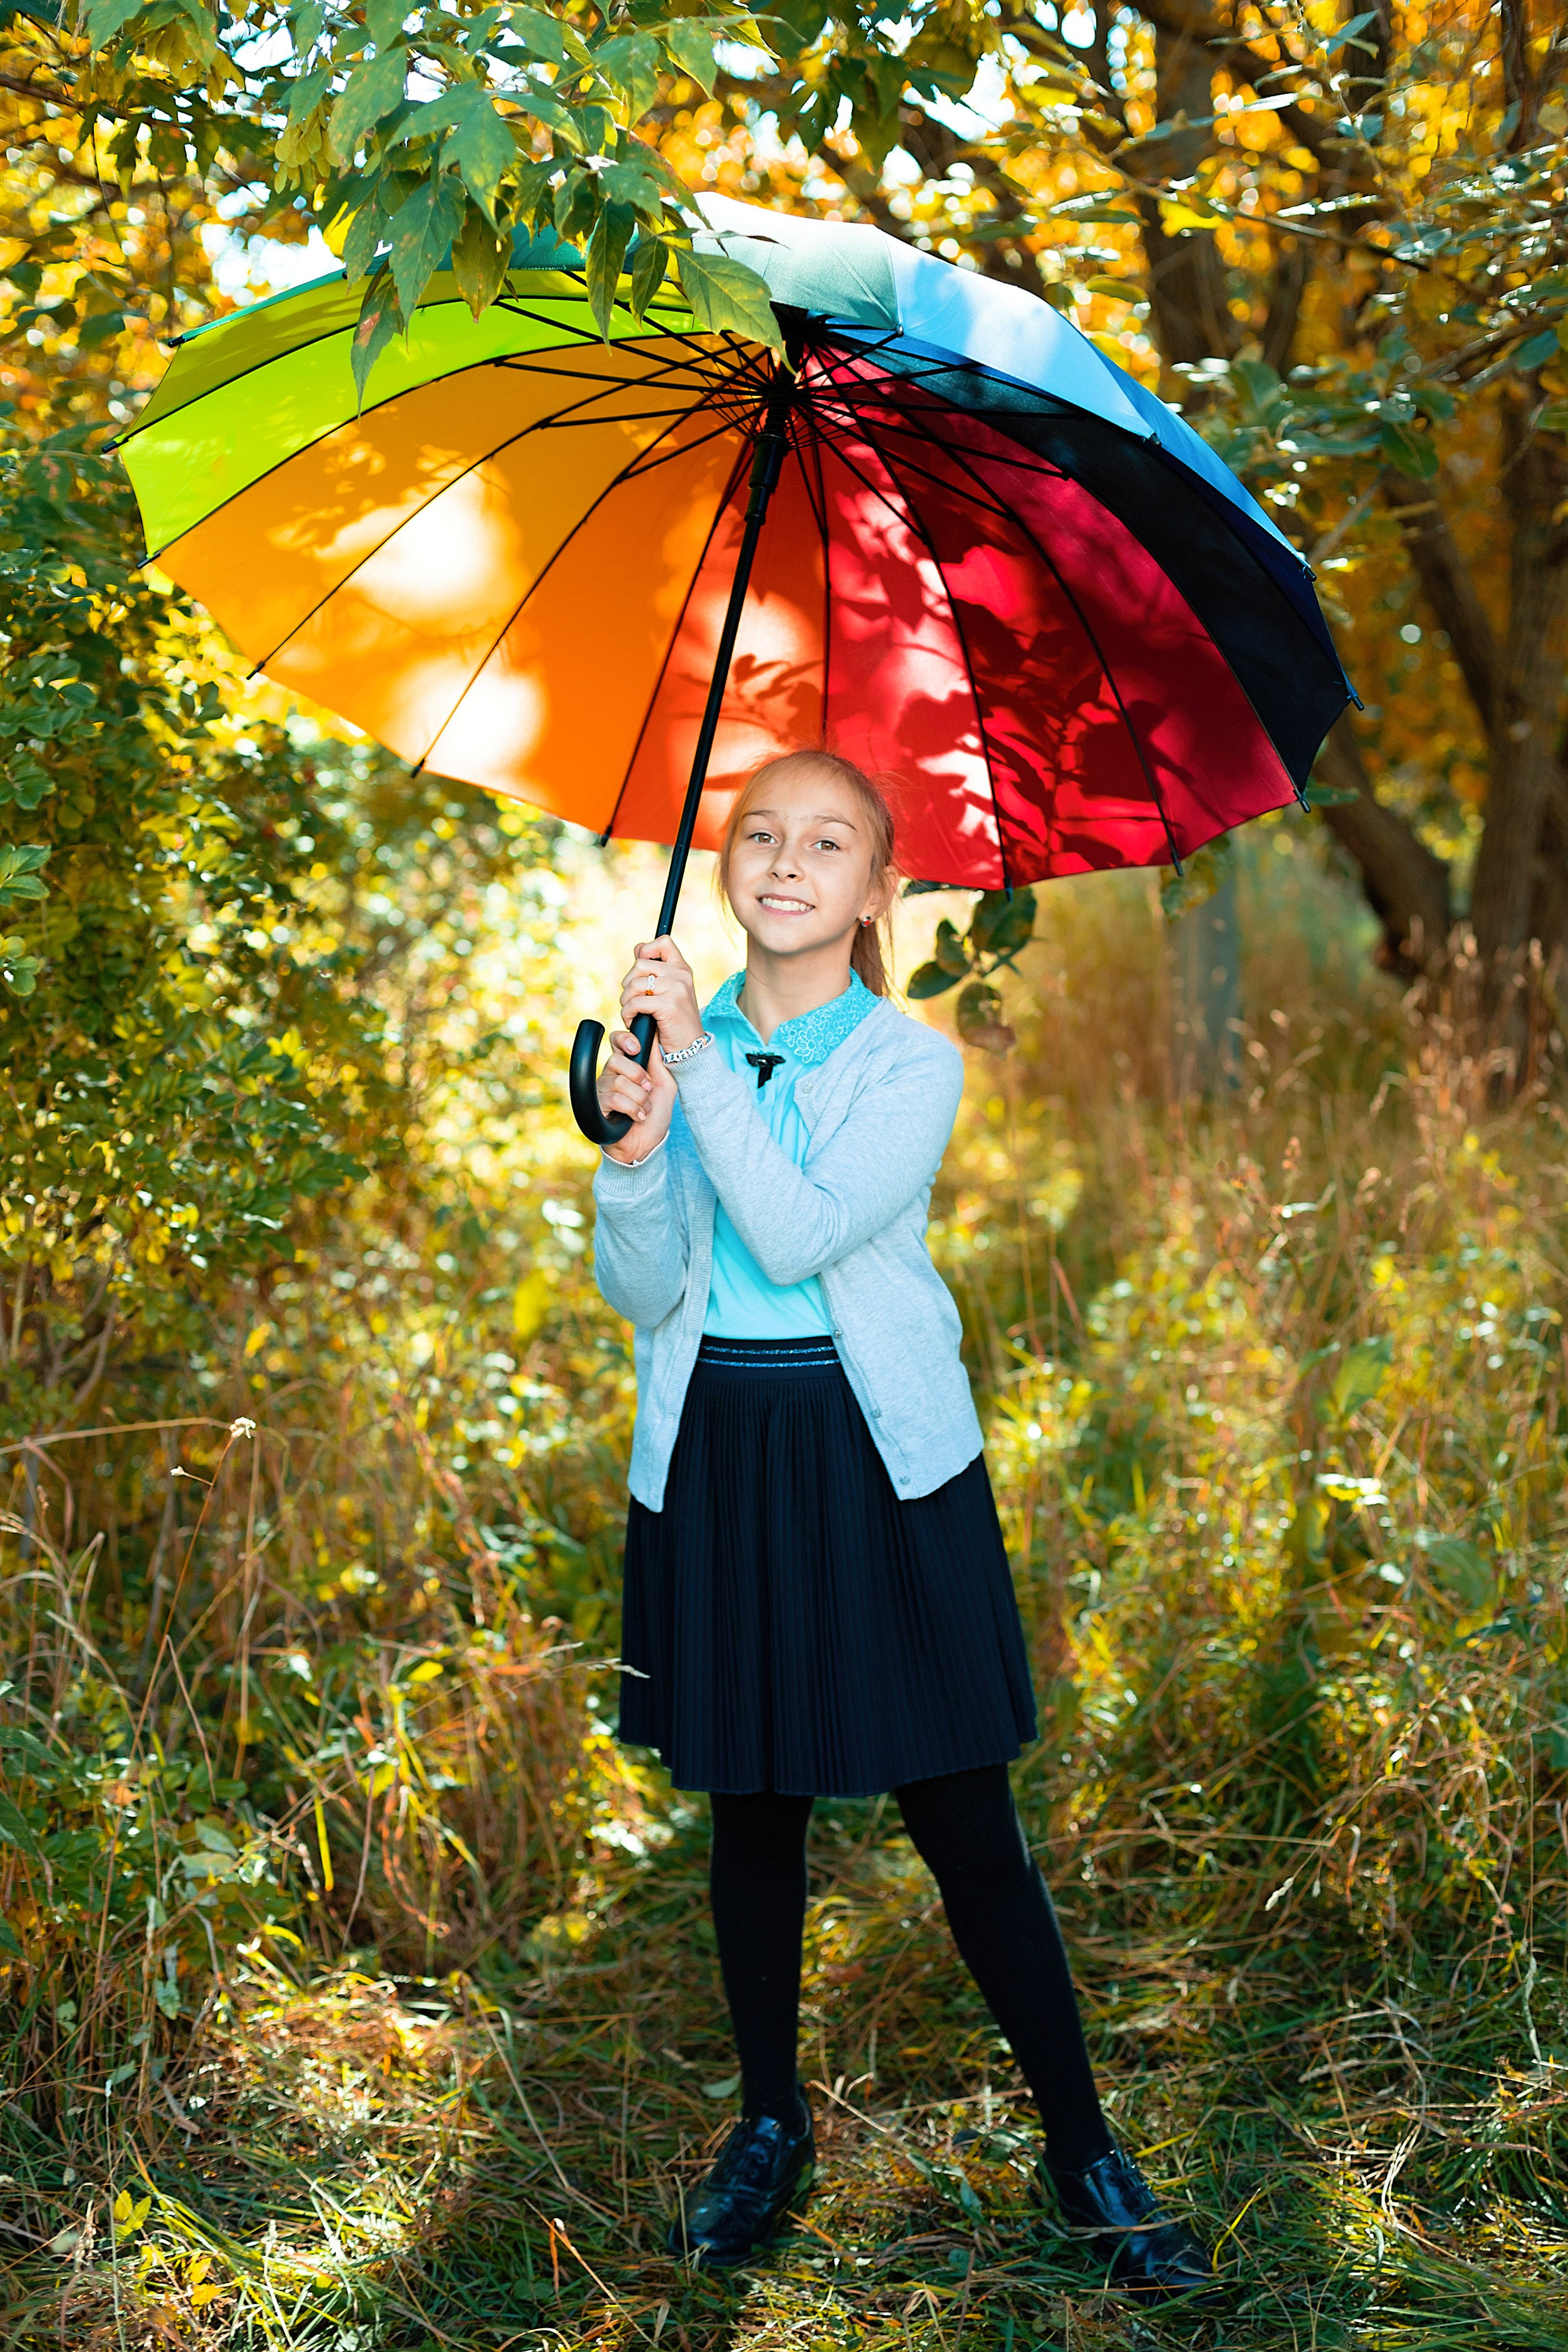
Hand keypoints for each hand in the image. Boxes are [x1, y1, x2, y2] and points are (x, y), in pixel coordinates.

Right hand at [598, 1027, 676, 1164]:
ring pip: (618, 1082)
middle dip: (638, 1076)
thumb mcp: (665, 1085)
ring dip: (639, 1098)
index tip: (636, 1048)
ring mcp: (602, 1091)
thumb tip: (655, 1032)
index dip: (623, 1040)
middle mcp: (611, 1076)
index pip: (616, 1041)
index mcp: (627, 1066)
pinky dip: (632, 1109)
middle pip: (615, 1060)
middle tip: (648, 1089)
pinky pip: (614, 1099)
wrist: (648, 1145)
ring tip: (644, 1109)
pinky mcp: (597, 1107)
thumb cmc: (656, 1116)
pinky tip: (637, 1117)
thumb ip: (658, 1061)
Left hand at [619, 935, 701, 1055]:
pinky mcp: (668, 1005)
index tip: (642, 973)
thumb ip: (656, 971)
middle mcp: (681, 975)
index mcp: (682, 969)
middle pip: (640, 964)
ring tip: (633, 1013)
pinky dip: (627, 1014)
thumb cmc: (674, 1021)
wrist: (689, 1048)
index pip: (663, 942)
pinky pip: (635, 1002)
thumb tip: (638, 949)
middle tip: (633, 1000)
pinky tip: (633, 1021)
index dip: (646, 951)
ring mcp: (676, 989)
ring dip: (626, 1002)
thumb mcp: (669, 991)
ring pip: (634, 984)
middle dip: (629, 984)